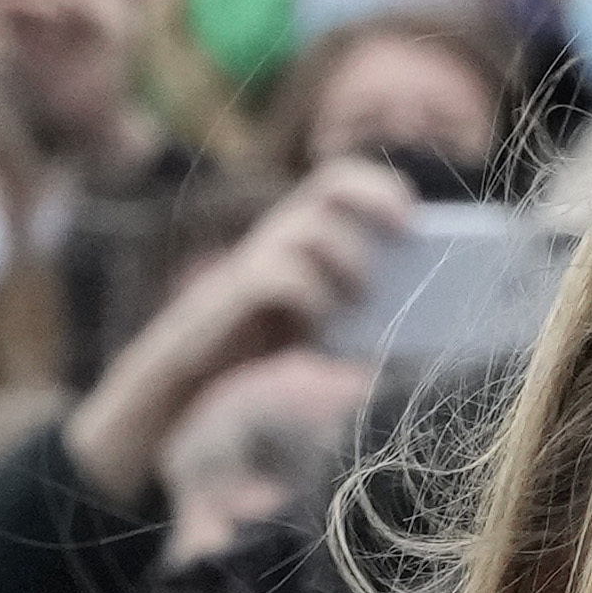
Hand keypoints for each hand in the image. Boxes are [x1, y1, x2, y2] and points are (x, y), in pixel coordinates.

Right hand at [68, 154, 411, 502]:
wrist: (174, 406)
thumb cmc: (251, 372)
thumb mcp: (314, 337)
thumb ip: (354, 316)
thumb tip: (417, 315)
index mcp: (295, 244)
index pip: (336, 185)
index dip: (378, 189)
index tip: (414, 218)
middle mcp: (271, 243)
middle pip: (327, 186)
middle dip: (373, 200)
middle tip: (404, 235)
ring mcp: (245, 268)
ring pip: (308, 228)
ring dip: (346, 258)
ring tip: (361, 299)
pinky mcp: (225, 301)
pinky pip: (277, 276)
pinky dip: (310, 295)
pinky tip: (321, 326)